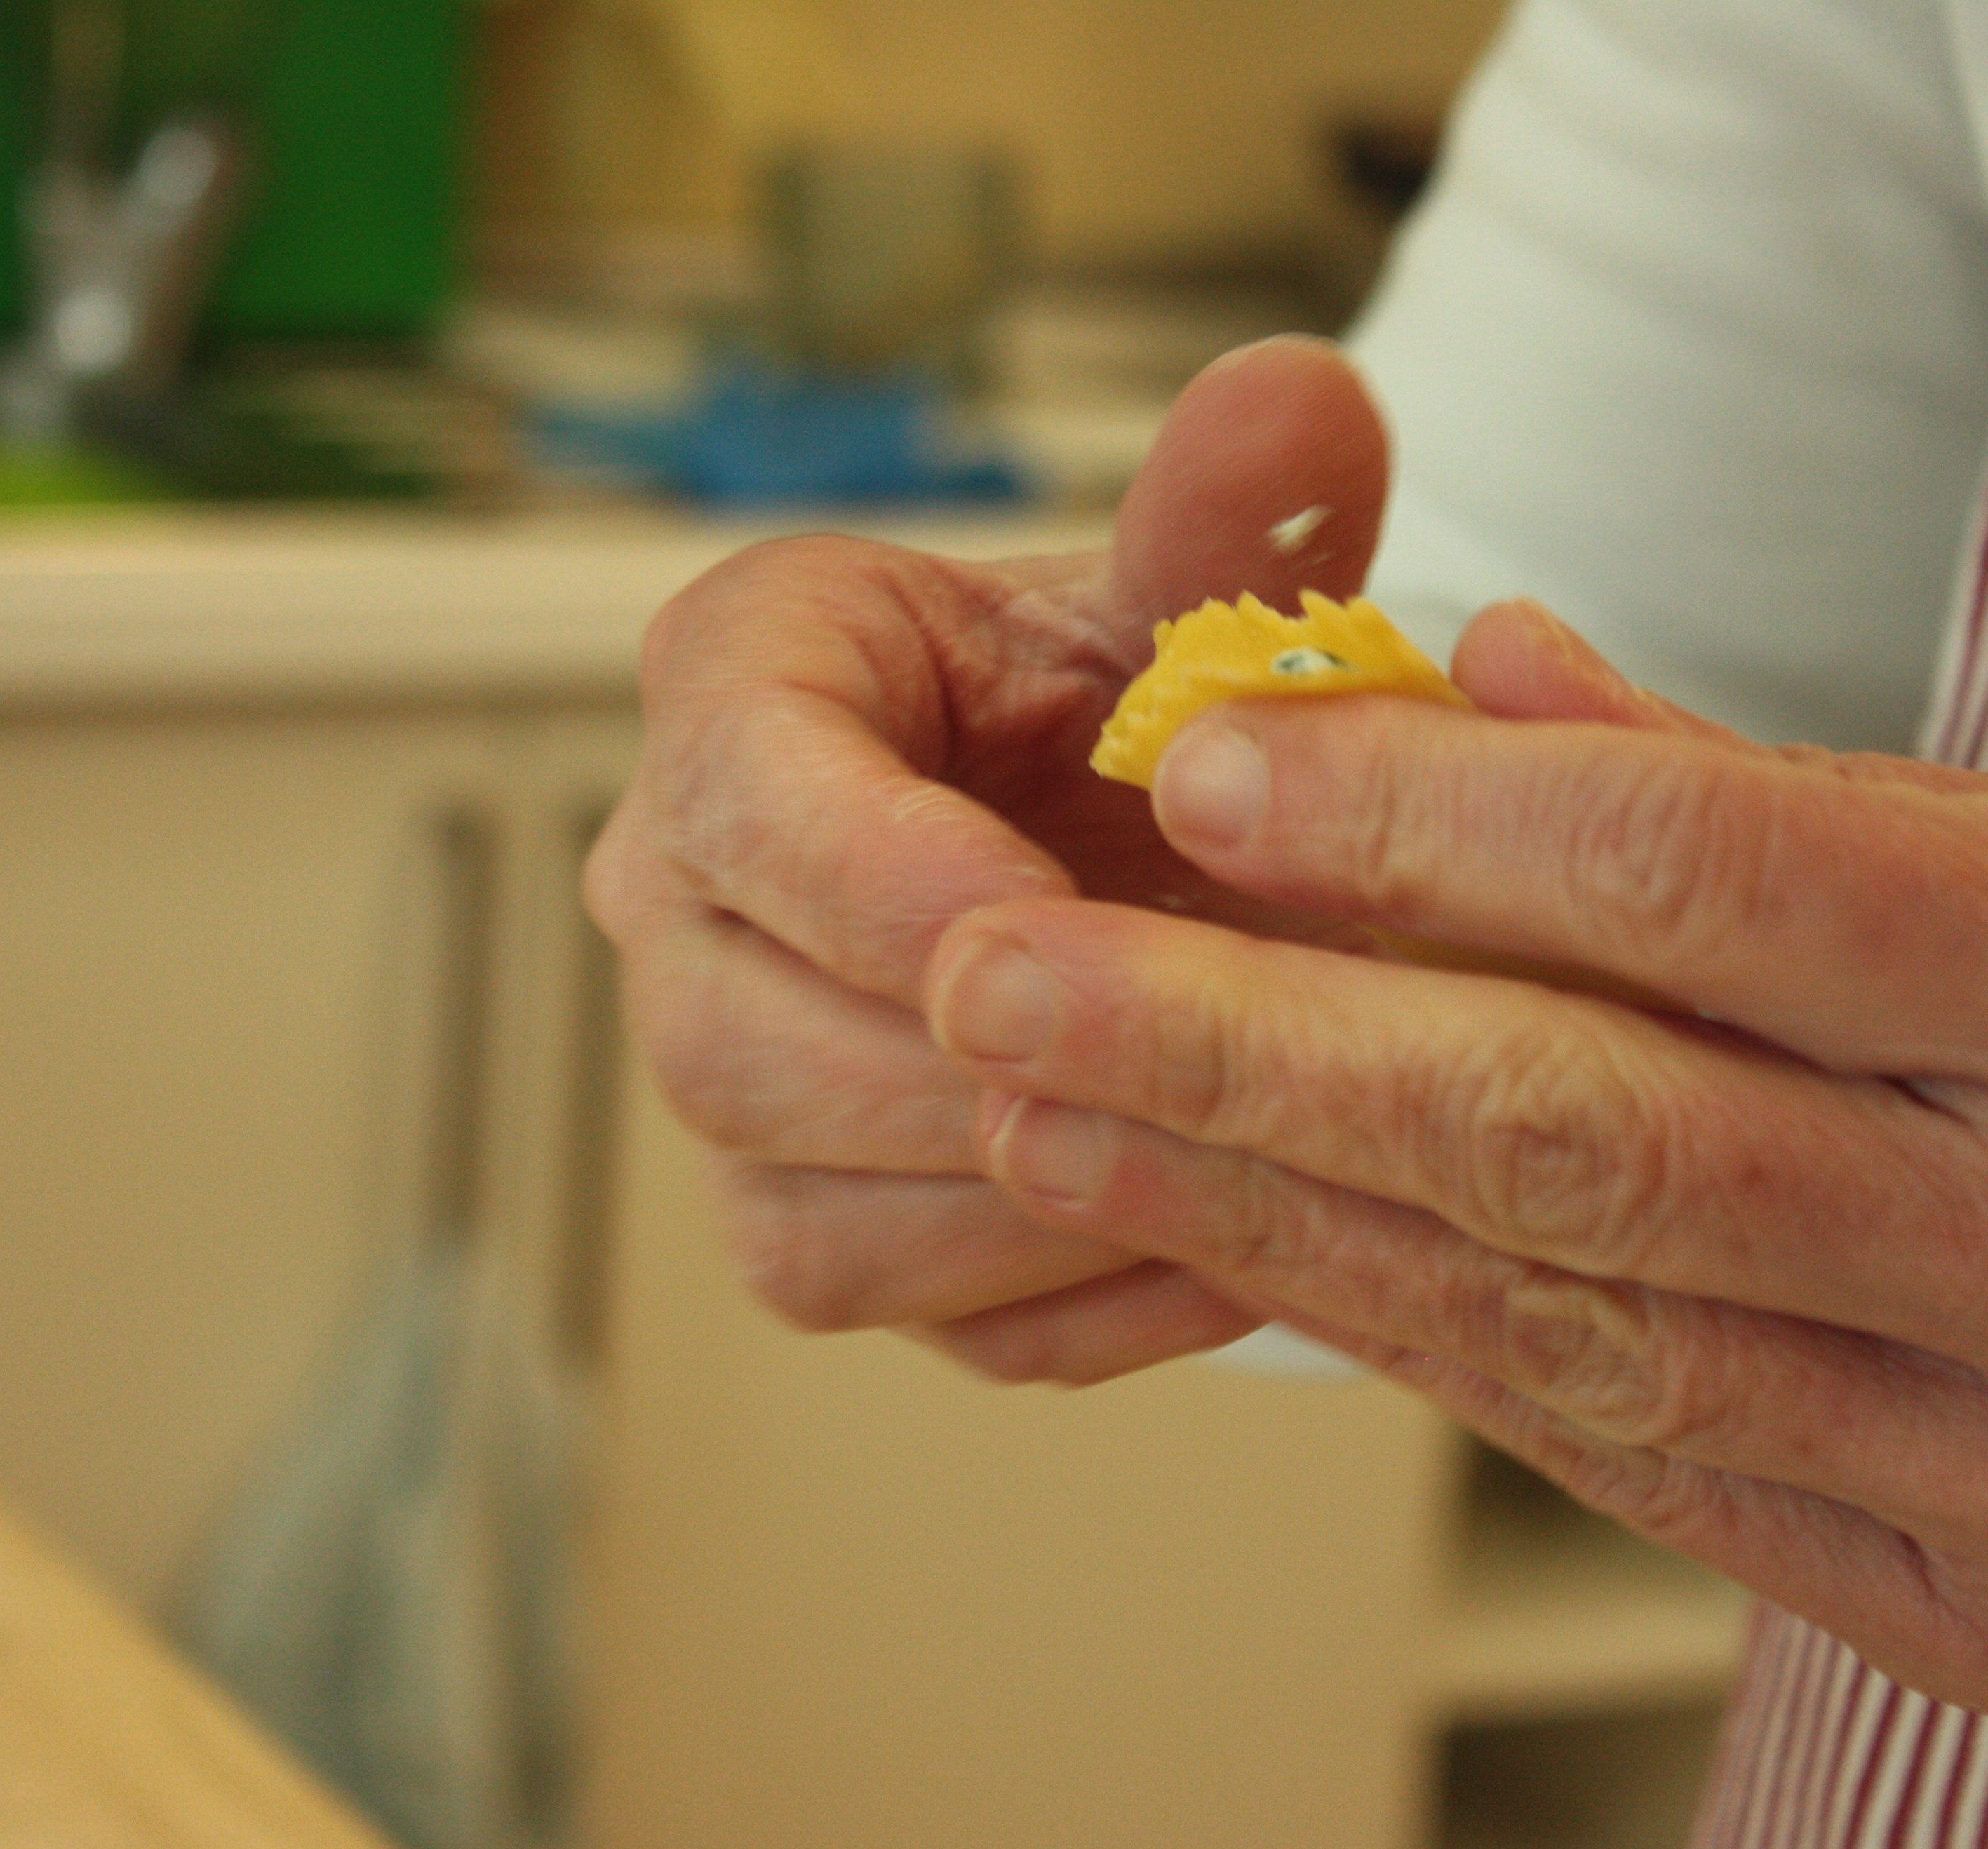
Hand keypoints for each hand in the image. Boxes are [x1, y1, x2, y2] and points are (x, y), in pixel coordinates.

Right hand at [584, 337, 1396, 1379]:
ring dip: (1025, 1208)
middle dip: (968, 1076)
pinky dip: (1075, 1300)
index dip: (899, 881)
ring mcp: (725, 1084)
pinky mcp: (809, 1221)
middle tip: (1183, 1067)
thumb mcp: (1178, 600)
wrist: (1107, 841)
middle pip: (741, 1045)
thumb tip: (1309, 393)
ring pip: (804, 1220)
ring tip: (1227, 1160)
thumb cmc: (1119, 703)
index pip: (751, 801)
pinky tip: (1237, 1245)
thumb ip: (1234, 511)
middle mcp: (678, 903)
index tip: (1064, 920)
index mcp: (736, 697)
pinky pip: (911, 1316)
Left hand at [921, 599, 1987, 1726]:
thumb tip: (1449, 688)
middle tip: (996, 989)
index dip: (1428, 827)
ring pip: (1580, 1329)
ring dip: (1276, 1226)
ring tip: (1046, 1129)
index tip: (1205, 773)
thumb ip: (1764, 786)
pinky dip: (1441, 1345)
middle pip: (1590, 1135)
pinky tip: (1263, 1256)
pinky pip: (1647, 1465)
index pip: (1718, 885)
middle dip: (1249, 1060)